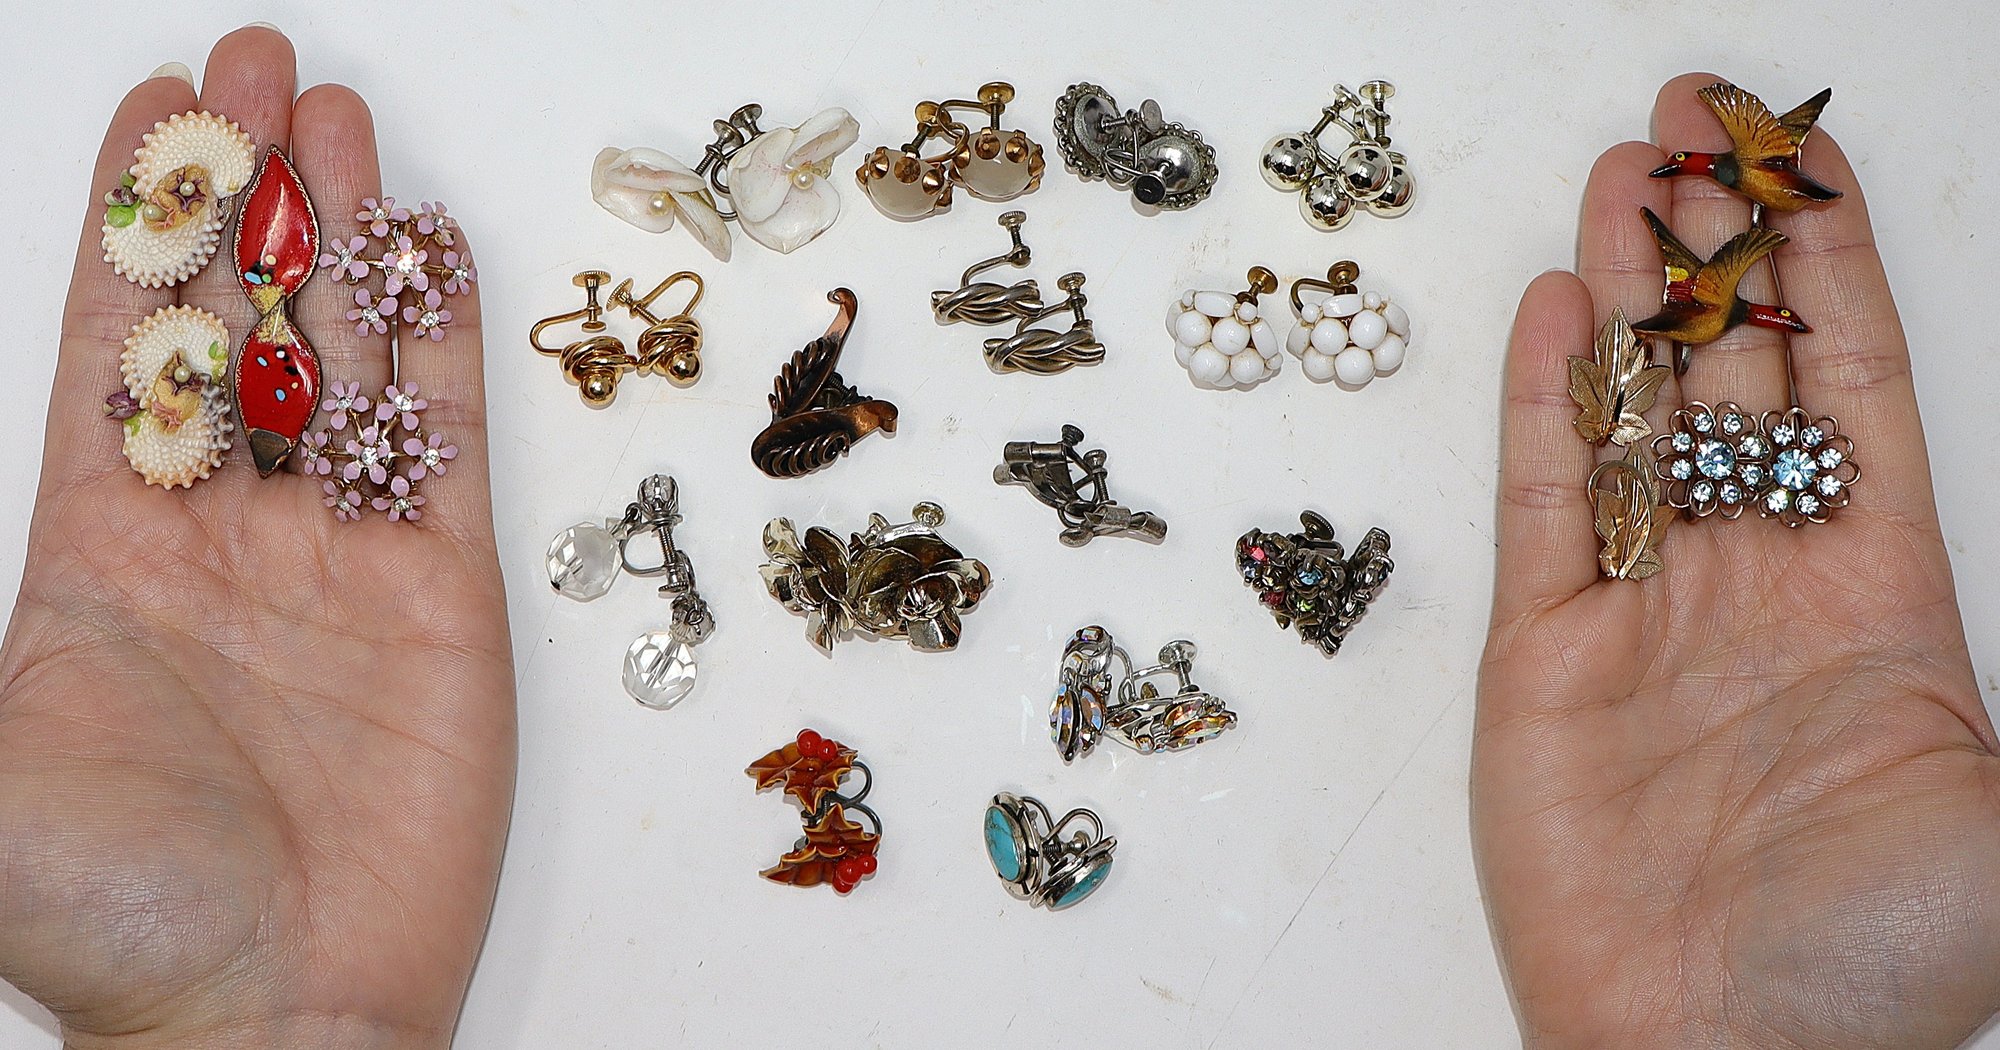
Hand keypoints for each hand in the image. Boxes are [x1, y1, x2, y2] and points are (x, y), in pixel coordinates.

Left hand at [0, 28, 511, 1047]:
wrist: (281, 1011)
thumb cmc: (114, 908)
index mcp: (100, 550)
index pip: (114, 348)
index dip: (132, 225)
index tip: (154, 110)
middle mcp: (222, 533)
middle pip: (234, 326)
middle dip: (245, 195)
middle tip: (259, 69)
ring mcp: (338, 555)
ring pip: (341, 360)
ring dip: (343, 238)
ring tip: (340, 119)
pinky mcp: (442, 591)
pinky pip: (439, 440)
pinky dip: (440, 342)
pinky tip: (433, 251)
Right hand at [1474, 73, 1996, 1048]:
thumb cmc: (1876, 956)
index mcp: (1884, 590)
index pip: (1852, 382)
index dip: (1829, 264)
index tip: (1802, 158)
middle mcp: (1759, 576)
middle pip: (1737, 370)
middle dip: (1719, 245)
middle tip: (1693, 131)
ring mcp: (1646, 605)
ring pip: (1636, 410)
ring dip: (1630, 294)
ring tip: (1623, 177)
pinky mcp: (1543, 649)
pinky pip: (1546, 498)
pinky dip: (1548, 402)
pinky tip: (1561, 310)